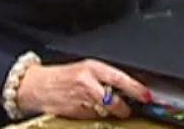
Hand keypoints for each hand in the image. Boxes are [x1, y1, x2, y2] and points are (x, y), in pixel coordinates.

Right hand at [17, 59, 150, 119]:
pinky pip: (92, 117)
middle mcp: (87, 83)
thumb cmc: (63, 76)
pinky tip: (90, 109)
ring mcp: (80, 99)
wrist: (37, 86)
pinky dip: (95, 115)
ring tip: (108, 108)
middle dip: (123, 107)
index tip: (146, 95)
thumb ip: (105, 76)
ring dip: (109, 112)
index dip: (135, 88)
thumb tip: (126, 87)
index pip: (119, 78)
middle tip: (128, 109)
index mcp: (92, 67)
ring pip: (104, 110)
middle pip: (113, 99)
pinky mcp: (74, 112)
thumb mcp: (86, 68)